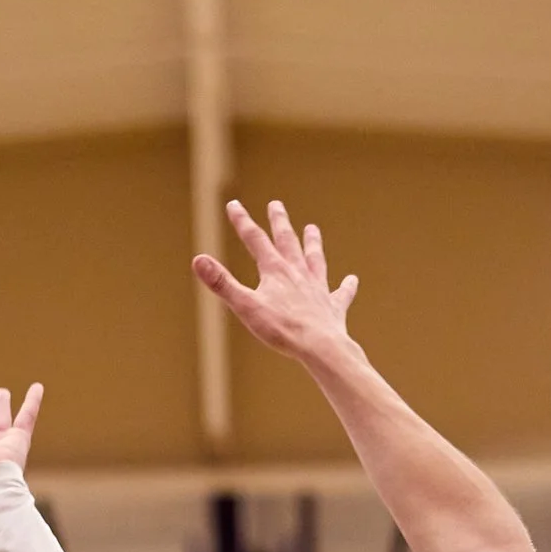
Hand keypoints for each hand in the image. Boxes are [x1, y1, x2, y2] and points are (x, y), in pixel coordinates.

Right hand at [193, 200, 358, 369]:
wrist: (320, 346)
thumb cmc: (282, 329)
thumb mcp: (246, 306)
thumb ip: (222, 283)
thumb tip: (198, 260)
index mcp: (275, 271)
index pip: (255, 240)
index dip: (242, 222)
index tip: (234, 205)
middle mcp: (298, 273)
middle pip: (287, 242)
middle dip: (279, 222)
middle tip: (276, 204)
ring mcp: (318, 288)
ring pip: (315, 259)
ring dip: (313, 243)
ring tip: (312, 228)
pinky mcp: (333, 307)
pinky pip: (341, 294)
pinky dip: (347, 287)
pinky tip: (352, 280)